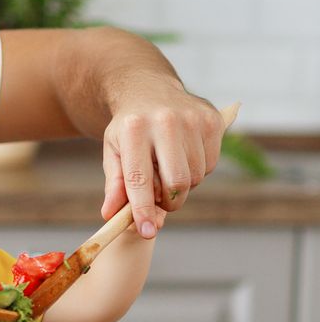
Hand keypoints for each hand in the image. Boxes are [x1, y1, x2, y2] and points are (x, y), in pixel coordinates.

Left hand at [100, 81, 223, 237]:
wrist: (147, 90)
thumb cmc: (128, 129)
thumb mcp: (113, 152)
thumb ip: (114, 184)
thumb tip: (110, 215)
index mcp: (134, 130)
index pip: (140, 179)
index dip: (143, 209)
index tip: (147, 231)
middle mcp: (165, 122)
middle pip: (175, 183)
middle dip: (167, 201)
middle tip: (159, 200)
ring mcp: (192, 119)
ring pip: (194, 177)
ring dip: (181, 186)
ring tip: (167, 171)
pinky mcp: (212, 120)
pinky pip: (210, 165)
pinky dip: (197, 171)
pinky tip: (182, 157)